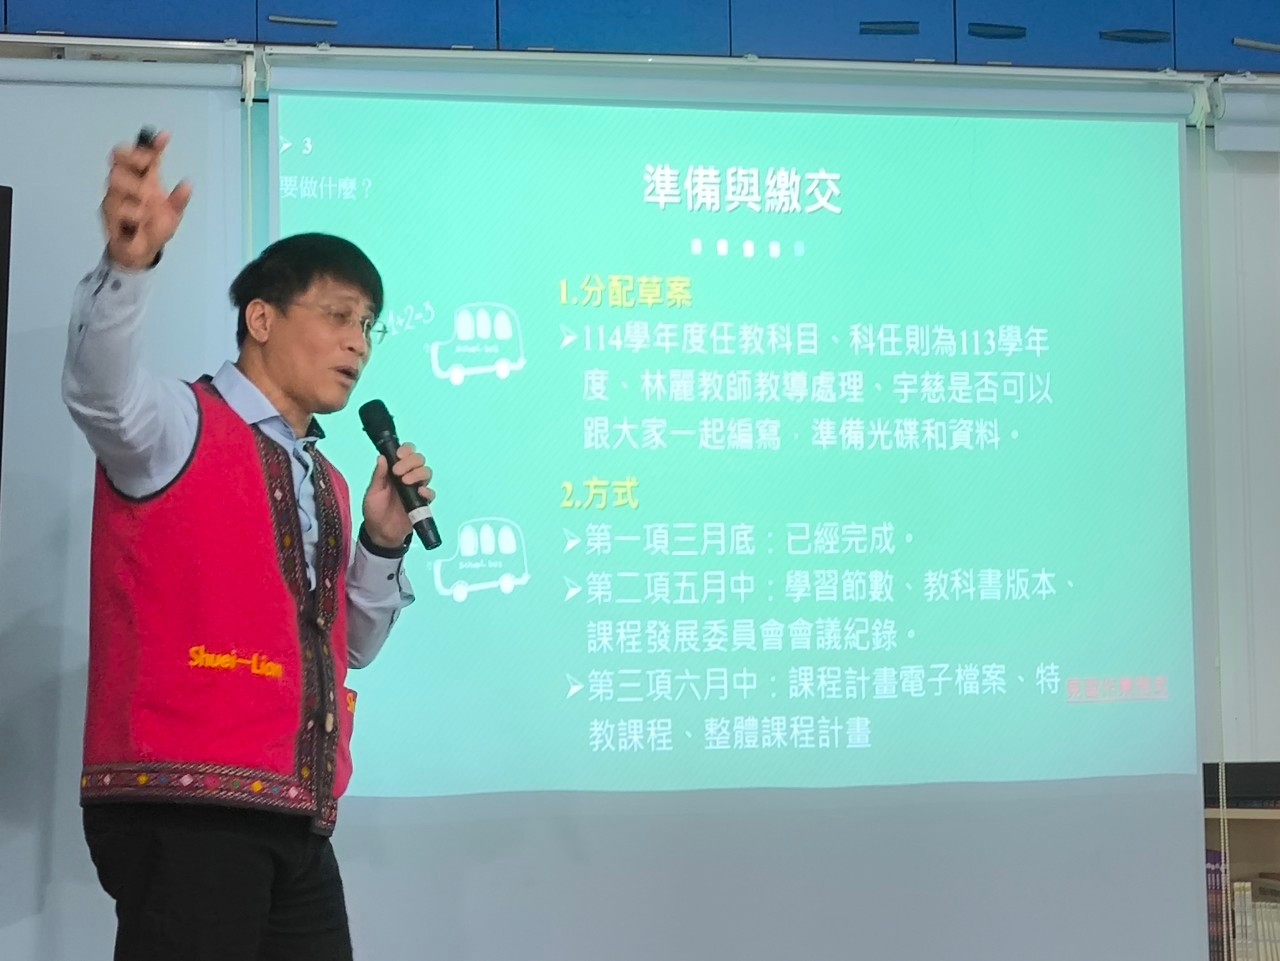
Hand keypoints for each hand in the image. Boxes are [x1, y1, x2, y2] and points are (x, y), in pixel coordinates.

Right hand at [102, 130, 192, 270]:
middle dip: (134, 158)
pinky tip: (139, 220)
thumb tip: (188, 183)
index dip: (152, 145)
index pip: (145, 156)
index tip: (165, 137)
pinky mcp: (107, 213)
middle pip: (118, 157)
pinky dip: (132, 212)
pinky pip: (116, 207)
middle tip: (148, 167)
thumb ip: (179, 199)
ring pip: (115, 179)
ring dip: (134, 188)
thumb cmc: (154, 227)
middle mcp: (127, 183)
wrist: (141, 252)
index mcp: (144, 180)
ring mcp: (114, 196)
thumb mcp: (173, 214)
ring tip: (145, 203)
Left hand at [361, 443, 434, 548]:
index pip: (406, 453)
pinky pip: (431, 493)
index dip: (406, 450)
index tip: (398, 455)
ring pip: (427, 472)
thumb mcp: (373, 491)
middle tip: (397, 472)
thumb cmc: (375, 510)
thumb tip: (382, 457)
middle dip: (410, 462)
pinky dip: (427, 491)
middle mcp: (408, 476)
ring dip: (417, 473)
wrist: (380, 532)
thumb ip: (378, 475)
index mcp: (395, 470)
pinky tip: (419, 493)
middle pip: (419, 459)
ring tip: (405, 482)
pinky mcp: (422, 502)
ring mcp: (416, 489)